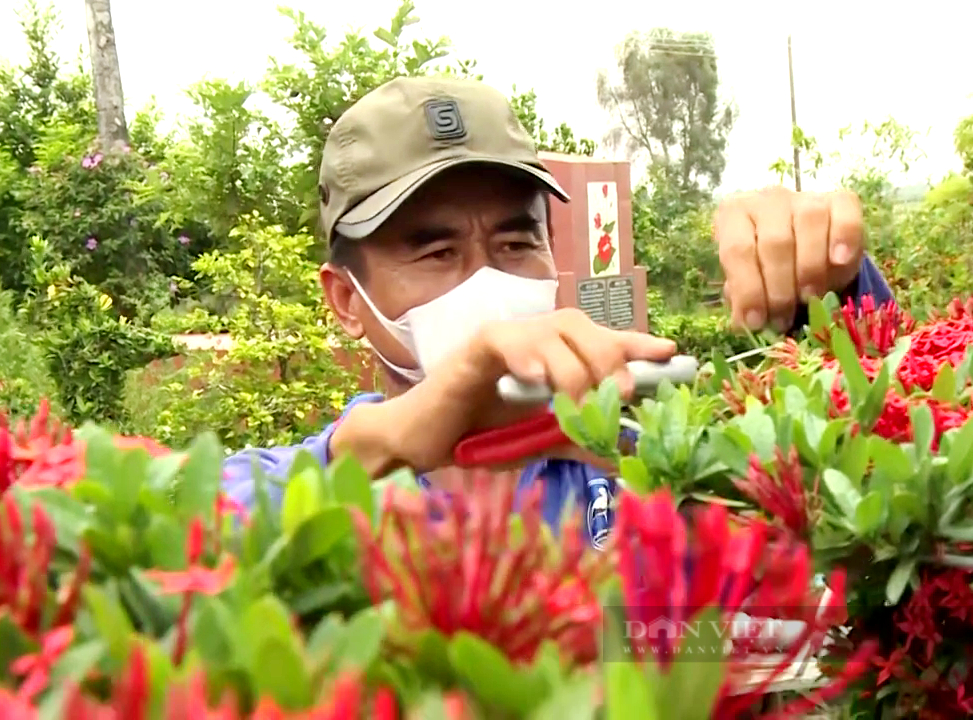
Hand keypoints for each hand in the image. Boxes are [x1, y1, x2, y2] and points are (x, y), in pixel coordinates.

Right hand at [379, 308, 675, 471]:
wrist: (424, 444)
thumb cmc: (480, 437)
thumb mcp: (541, 441)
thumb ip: (579, 440)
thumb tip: (623, 454)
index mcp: (553, 357)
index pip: (601, 339)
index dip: (635, 343)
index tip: (669, 355)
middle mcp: (534, 339)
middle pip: (583, 326)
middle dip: (609, 358)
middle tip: (621, 393)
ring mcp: (506, 338)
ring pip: (554, 331)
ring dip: (574, 367)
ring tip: (575, 403)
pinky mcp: (475, 346)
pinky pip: (508, 339)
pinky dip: (528, 356)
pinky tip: (538, 380)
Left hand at [715, 186, 864, 331]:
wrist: (800, 244)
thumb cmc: (764, 265)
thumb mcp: (748, 280)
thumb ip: (744, 298)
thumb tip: (744, 323)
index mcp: (734, 215)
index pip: (737, 250)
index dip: (748, 290)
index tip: (756, 321)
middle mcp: (767, 200)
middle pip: (775, 241)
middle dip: (779, 289)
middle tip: (784, 318)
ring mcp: (805, 197)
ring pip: (809, 223)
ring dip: (810, 269)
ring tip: (809, 298)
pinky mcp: (841, 200)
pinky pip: (846, 215)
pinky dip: (845, 239)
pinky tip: (840, 262)